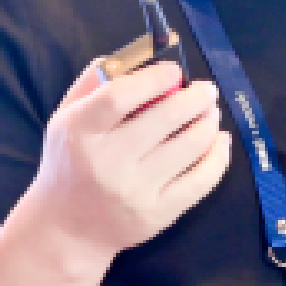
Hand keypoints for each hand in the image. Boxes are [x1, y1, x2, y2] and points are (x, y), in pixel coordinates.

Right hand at [32, 59, 230, 261]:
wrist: (66, 229)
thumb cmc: (69, 162)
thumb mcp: (66, 116)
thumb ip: (95, 80)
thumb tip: (139, 56)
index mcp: (81, 130)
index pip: (121, 95)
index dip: (156, 77)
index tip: (174, 71)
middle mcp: (108, 161)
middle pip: (166, 117)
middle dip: (196, 96)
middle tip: (206, 89)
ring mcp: (135, 190)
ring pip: (190, 145)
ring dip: (209, 121)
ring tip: (211, 111)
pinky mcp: (157, 214)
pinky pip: (201, 180)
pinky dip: (218, 155)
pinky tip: (220, 140)